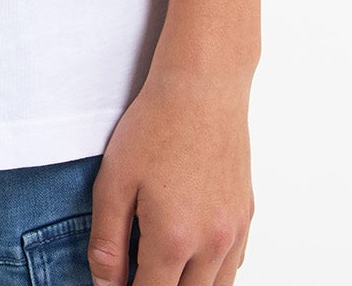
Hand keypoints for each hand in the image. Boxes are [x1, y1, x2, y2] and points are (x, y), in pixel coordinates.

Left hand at [87, 65, 253, 285]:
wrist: (203, 86)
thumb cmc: (156, 125)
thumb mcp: (114, 181)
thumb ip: (107, 241)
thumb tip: (105, 285)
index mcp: (174, 239)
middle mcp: (212, 244)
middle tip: (138, 274)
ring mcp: (234, 231)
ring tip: (163, 269)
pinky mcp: (247, 215)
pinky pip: (234, 265)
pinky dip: (213, 272)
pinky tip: (192, 256)